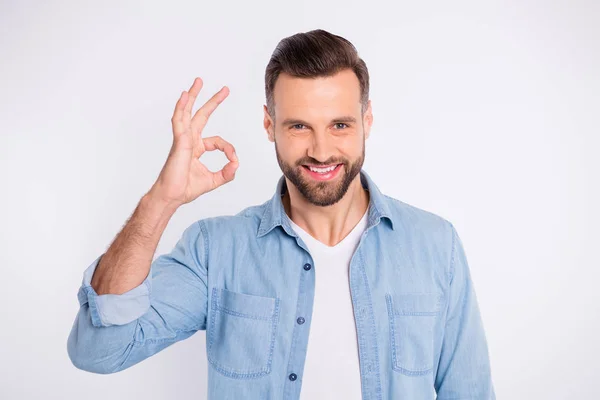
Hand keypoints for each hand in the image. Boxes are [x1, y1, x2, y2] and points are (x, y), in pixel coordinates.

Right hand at [148, 77, 238, 207]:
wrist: (172, 196)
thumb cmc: (186, 188)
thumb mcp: (214, 180)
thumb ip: (227, 172)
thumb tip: (237, 164)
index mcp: (196, 148)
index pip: (217, 141)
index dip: (228, 149)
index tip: (233, 160)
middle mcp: (189, 140)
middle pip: (201, 115)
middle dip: (212, 101)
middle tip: (225, 89)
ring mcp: (182, 139)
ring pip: (187, 112)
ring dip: (194, 96)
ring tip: (199, 82)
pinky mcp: (179, 142)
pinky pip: (179, 121)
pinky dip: (181, 107)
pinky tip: (184, 96)